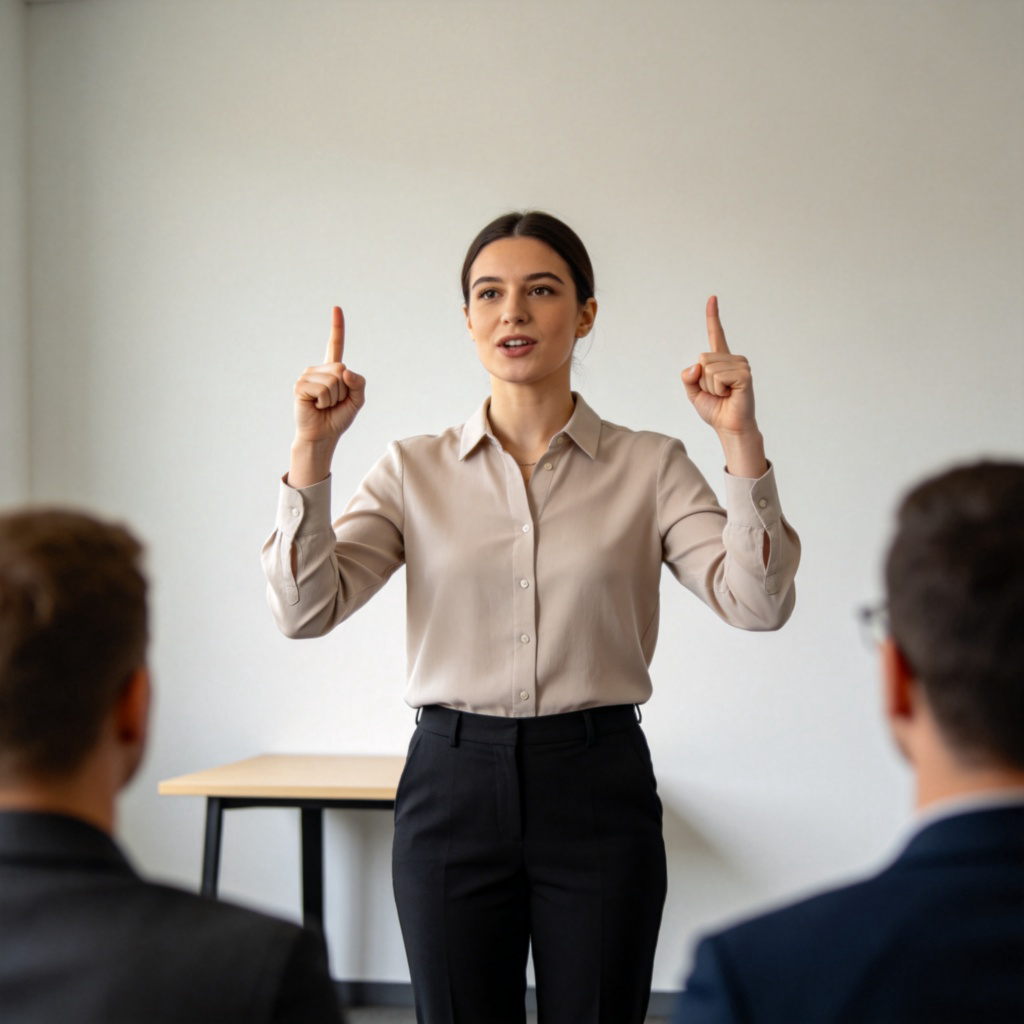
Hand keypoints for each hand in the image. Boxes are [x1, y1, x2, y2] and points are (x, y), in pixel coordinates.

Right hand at [293, 306, 365, 444]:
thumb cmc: (338, 417)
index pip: (335, 345)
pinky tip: (316, 406)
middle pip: (342, 369)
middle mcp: (319, 369)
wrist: (323, 435)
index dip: (337, 327)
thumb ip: (359, 383)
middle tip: (334, 402)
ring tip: (324, 405)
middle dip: (344, 390)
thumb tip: (344, 371)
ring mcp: (307, 376)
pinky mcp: (300, 386)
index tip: (336, 308)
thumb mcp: (357, 400)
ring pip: (334, 380)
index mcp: (332, 370)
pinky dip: (325, 402)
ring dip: (334, 398)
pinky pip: (323, 389)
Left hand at [681, 296, 756, 437]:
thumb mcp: (693, 392)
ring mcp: (740, 365)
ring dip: (711, 387)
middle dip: (702, 381)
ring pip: (708, 369)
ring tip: (724, 394)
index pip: (715, 334)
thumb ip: (688, 377)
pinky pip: (718, 376)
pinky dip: (718, 389)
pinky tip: (730, 395)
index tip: (712, 298)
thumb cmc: (715, 409)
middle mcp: (733, 359)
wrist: (729, 426)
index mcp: (720, 360)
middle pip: (702, 359)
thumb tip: (696, 366)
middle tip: (717, 392)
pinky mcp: (744, 375)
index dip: (713, 316)